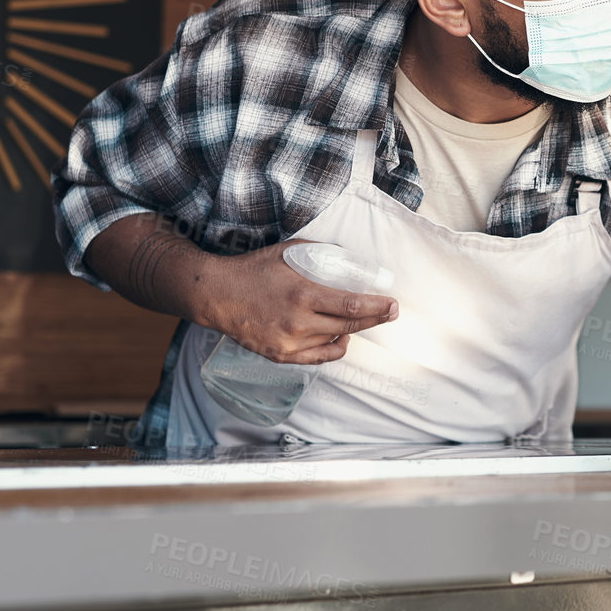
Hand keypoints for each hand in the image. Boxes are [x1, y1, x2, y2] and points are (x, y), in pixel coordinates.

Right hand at [196, 240, 397, 364]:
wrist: (217, 294)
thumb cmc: (254, 269)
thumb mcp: (289, 252)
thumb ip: (320, 253)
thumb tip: (349, 256)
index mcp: (302, 294)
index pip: (351, 306)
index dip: (376, 308)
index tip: (393, 305)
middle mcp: (297, 322)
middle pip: (349, 327)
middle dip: (375, 319)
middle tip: (390, 312)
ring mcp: (288, 342)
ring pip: (335, 343)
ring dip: (354, 333)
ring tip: (362, 321)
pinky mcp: (279, 355)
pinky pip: (317, 358)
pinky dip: (334, 349)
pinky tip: (340, 339)